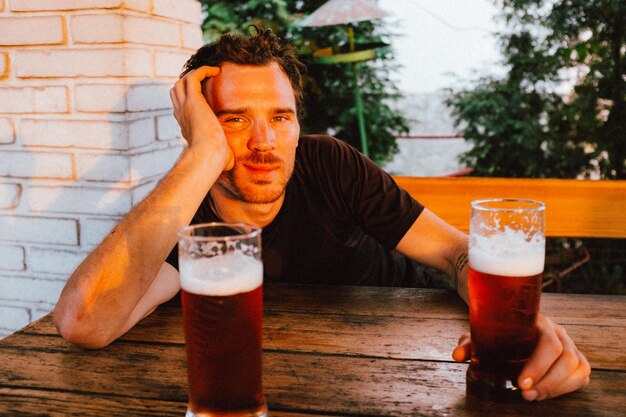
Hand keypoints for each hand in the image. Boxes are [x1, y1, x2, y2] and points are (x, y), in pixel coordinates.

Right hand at [169, 66, 233, 169]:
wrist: (208, 155)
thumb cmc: (214, 160)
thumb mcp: (218, 157)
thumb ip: (223, 157)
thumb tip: (230, 164)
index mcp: (186, 126)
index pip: (182, 107)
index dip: (190, 99)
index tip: (207, 96)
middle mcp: (182, 114)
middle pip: (177, 90)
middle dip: (188, 82)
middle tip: (206, 79)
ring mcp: (185, 106)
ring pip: (182, 81)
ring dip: (195, 73)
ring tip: (212, 72)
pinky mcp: (193, 100)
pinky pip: (193, 76)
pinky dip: (203, 70)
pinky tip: (216, 71)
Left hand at [452, 314, 590, 400]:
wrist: (511, 322)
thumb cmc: (498, 331)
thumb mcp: (483, 335)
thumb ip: (470, 344)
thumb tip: (457, 356)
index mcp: (538, 321)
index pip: (548, 342)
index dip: (538, 365)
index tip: (520, 383)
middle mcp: (558, 332)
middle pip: (566, 358)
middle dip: (547, 381)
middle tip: (525, 395)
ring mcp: (570, 345)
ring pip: (577, 367)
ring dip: (557, 387)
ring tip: (532, 396)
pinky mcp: (576, 359)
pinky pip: (582, 375)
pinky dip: (568, 387)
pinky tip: (547, 393)